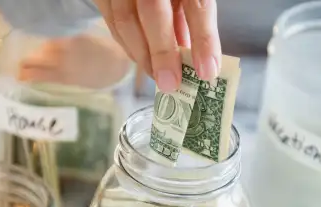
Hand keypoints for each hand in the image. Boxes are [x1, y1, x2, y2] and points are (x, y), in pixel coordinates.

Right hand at [93, 0, 220, 91]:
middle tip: (171, 84)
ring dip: (141, 54)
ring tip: (158, 77)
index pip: (196, 4)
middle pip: (152, 9)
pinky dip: (127, 44)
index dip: (204, 39)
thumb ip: (193, 17)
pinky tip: (142, 59)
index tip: (208, 71)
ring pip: (124, 18)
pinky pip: (111, 20)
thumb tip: (198, 59)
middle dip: (162, 51)